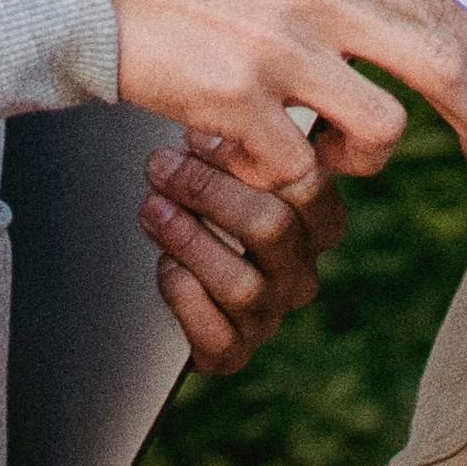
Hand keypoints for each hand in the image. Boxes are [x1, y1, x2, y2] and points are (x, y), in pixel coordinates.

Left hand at [139, 131, 350, 374]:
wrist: (172, 280)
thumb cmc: (203, 209)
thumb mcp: (224, 169)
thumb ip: (232, 145)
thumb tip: (205, 114)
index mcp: (313, 226)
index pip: (309, 187)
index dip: (249, 158)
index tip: (198, 135)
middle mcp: (298, 273)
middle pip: (273, 228)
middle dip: (209, 192)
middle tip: (162, 167)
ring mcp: (268, 315)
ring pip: (242, 284)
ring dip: (189, 240)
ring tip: (152, 210)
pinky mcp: (234, 351)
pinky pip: (217, 336)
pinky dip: (186, 299)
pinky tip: (165, 268)